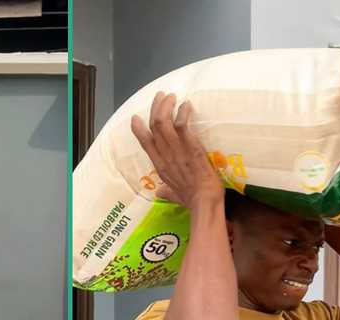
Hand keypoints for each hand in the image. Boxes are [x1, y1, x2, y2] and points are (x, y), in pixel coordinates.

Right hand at [130, 92, 223, 211]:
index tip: (136, 117)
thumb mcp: (175, 196)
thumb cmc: (192, 200)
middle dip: (156, 107)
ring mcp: (177, 150)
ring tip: (172, 96)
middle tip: (162, 97)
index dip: (138, 128)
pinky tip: (186, 105)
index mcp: (160, 166)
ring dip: (166, 106)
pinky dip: (182, 112)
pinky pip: (181, 124)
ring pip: (163, 122)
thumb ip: (167, 192)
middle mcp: (165, 156)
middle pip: (154, 125)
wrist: (204, 202)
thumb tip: (159, 194)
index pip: (144, 143)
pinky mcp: (191, 147)